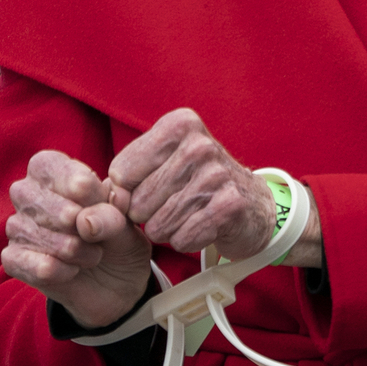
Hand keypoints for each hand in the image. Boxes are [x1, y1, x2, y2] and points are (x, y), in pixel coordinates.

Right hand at [2, 149, 154, 328]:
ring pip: (35, 234)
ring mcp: (17, 226)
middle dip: (77, 222)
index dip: (77, 184)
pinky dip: (58, 271)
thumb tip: (85, 221)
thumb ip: (110, 215)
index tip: (101, 199)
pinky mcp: (13, 259)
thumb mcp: (126, 223)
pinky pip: (26, 263)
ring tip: (93, 255)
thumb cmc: (117, 237)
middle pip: (39, 200)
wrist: (117, 283)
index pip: (48, 165)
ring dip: (73, 250)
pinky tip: (73, 271)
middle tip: (98, 236)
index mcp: (52, 170)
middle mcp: (27, 193)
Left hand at [108, 108, 319, 266]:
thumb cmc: (196, 183)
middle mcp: (198, 144)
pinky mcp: (230, 205)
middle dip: (149, 215)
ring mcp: (217, 174)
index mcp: (178, 125)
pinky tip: (204, 226)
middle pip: (138, 202)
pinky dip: (187, 241)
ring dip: (168, 230)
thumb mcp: (162, 164)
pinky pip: (182, 239)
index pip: (121, 172)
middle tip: (175, 204)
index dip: (128, 192)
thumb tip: (113, 197)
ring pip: (158, 225)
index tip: (152, 188)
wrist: (253, 205)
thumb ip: (127, 178)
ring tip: (189, 215)